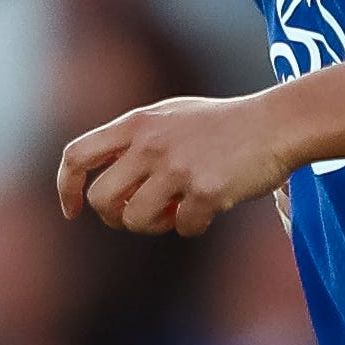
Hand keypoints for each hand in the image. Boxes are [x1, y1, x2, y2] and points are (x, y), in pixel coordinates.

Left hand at [56, 93, 297, 236]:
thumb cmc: (225, 124)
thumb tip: (103, 181)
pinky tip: (212, 207)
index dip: (67, 188)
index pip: (76, 155)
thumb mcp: (171, 116)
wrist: (277, 124)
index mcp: (137, 123)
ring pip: (136, 221)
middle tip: (142, 215)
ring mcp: (177, 167)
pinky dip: (194, 225)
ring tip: (178, 210)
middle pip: (102, 200)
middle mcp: (150, 144)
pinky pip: (183, 228)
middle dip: (117, 218)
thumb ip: (136, 140)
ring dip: (156, 225)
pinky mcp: (205, 190)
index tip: (74, 211)